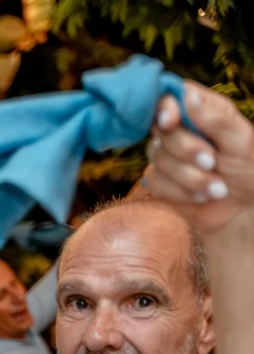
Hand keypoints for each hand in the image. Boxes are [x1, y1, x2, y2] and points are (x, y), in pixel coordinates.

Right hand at [147, 82, 253, 235]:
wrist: (242, 210)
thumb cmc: (249, 170)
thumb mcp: (242, 142)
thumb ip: (216, 120)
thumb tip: (188, 97)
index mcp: (202, 111)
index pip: (171, 95)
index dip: (165, 106)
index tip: (170, 122)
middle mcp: (181, 130)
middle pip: (162, 129)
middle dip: (187, 150)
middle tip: (213, 163)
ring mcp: (167, 155)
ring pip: (160, 159)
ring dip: (191, 177)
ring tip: (217, 187)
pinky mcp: (160, 180)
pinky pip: (157, 182)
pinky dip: (182, 191)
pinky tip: (201, 196)